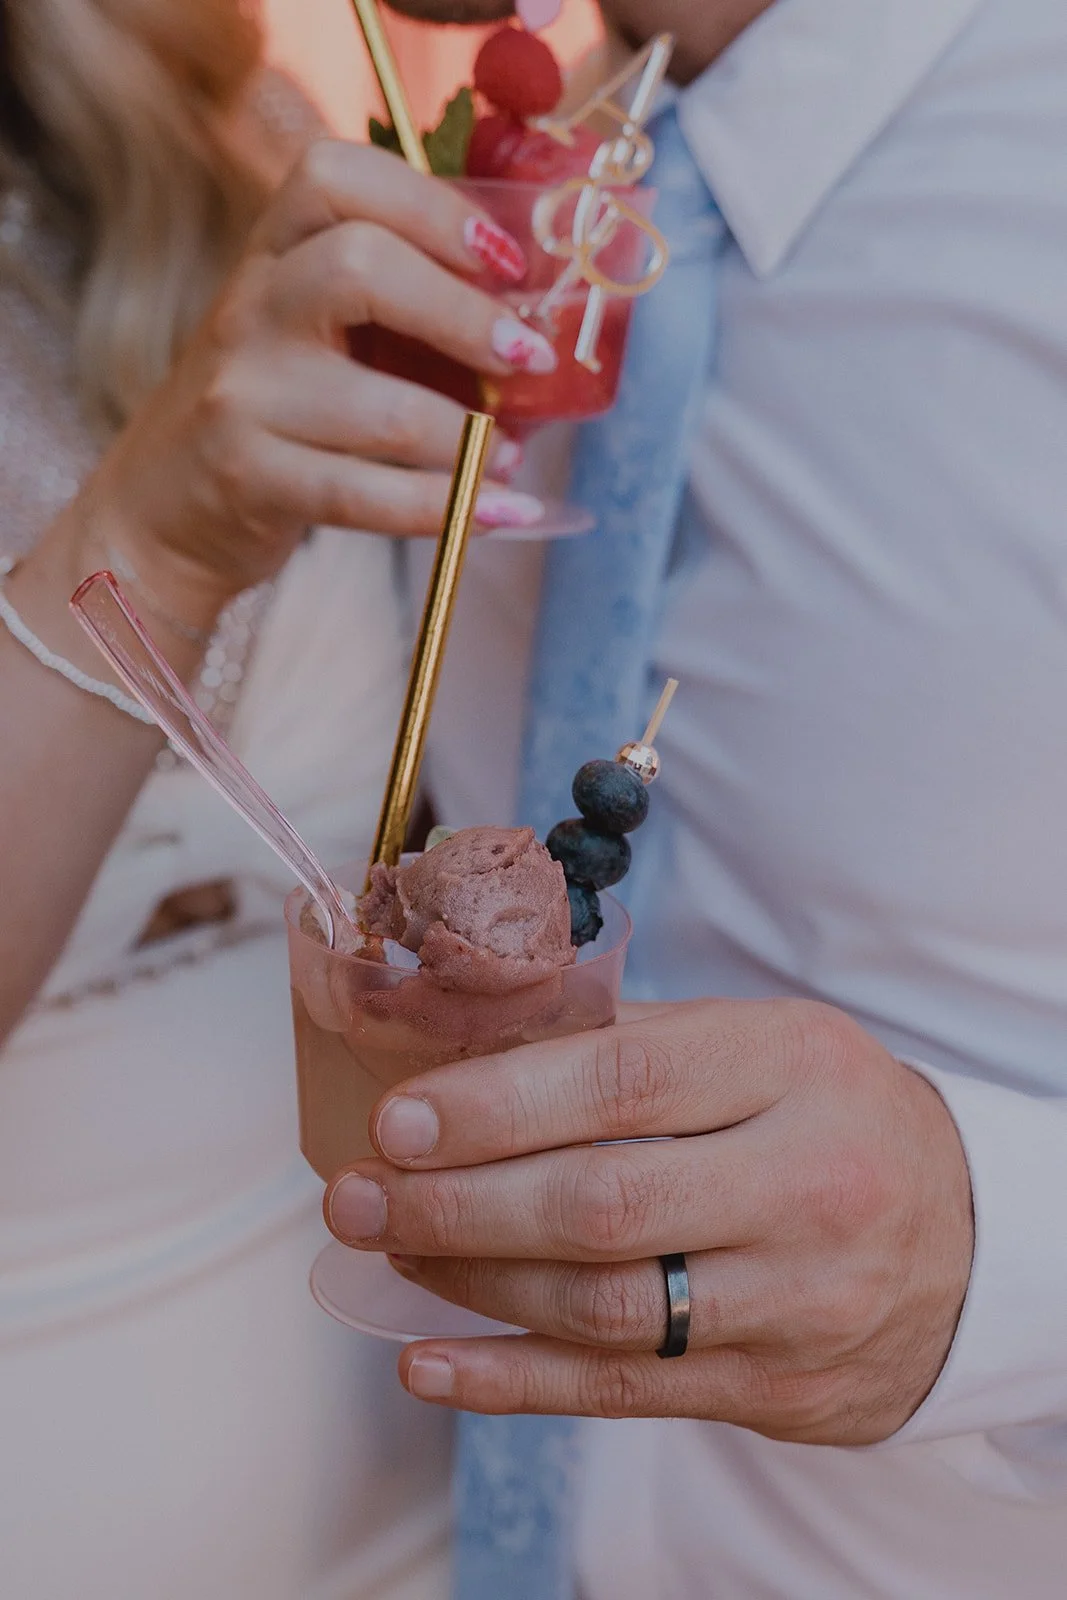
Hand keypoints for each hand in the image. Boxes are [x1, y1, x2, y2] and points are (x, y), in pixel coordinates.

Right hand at [77, 140, 547, 620]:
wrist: (162, 508)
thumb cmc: (271, 410)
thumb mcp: (307, 330)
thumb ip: (393, 303)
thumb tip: (533, 316)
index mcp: (269, 253)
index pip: (335, 178)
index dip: (432, 206)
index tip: (503, 259)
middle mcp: (249, 311)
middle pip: (362, 268)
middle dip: (465, 315)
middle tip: (528, 359)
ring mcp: (243, 397)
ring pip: (382, 408)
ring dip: (471, 438)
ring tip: (511, 457)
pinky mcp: (251, 480)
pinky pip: (367, 495)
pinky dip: (451, 507)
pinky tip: (501, 512)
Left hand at [323, 998, 973, 1444]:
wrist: (964, 1240)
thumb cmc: (830, 1118)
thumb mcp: (763, 1043)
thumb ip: (630, 1041)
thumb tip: (463, 1051)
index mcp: (793, 1068)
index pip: (625, 1083)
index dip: (498, 1104)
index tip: (400, 1118)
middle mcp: (804, 1184)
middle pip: (603, 1205)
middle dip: (459, 1203)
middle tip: (359, 1194)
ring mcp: (796, 1298)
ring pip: (605, 1306)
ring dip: (472, 1284)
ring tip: (388, 1253)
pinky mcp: (777, 1386)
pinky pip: (625, 1393)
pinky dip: (512, 1383)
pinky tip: (429, 1363)